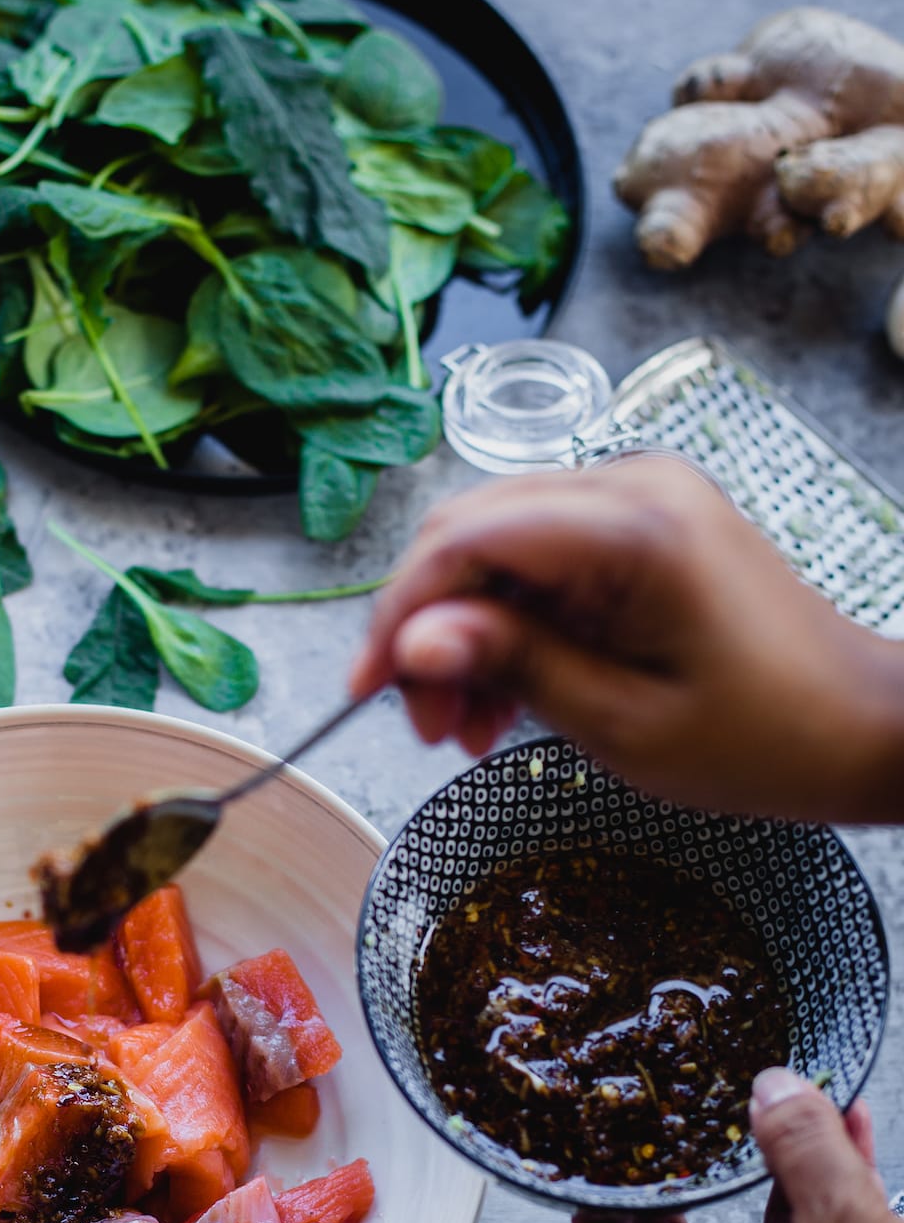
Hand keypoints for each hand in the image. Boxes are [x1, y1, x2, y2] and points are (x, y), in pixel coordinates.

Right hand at [352, 457, 903, 821]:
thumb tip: (409, 642)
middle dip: (428, 629)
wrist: (862, 726)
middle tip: (423, 723)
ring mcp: (639, 497)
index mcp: (634, 527)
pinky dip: (510, 625)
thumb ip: (512, 668)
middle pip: (472, 533)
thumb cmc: (765, 738)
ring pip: (498, 547)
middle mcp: (632, 485)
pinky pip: (542, 561)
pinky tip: (504, 699)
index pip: (466, 539)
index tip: (367, 692)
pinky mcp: (643, 523)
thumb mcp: (622, 724)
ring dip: (464, 634)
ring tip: (464, 729)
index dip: (400, 613)